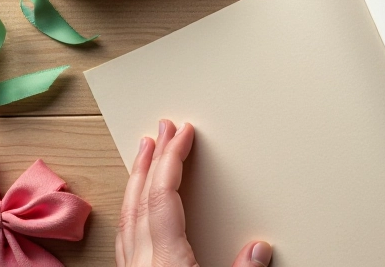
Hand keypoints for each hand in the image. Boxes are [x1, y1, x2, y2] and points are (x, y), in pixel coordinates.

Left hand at [116, 120, 272, 266]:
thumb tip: (259, 249)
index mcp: (166, 260)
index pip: (163, 197)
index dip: (172, 158)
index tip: (183, 134)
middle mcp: (142, 263)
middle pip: (141, 199)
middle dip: (154, 159)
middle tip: (163, 131)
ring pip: (127, 216)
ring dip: (137, 180)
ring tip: (145, 156)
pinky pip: (125, 235)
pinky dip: (132, 208)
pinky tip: (136, 205)